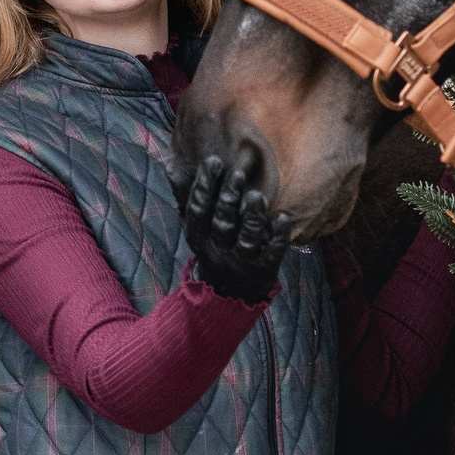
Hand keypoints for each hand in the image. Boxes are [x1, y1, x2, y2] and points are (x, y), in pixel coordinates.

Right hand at [182, 154, 291, 300]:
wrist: (230, 294)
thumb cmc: (216, 249)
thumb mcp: (200, 232)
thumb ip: (192, 203)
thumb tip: (173, 167)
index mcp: (200, 240)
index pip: (198, 211)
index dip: (204, 186)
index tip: (213, 161)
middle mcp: (219, 252)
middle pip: (223, 224)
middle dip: (229, 198)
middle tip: (238, 173)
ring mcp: (241, 263)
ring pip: (247, 239)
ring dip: (253, 216)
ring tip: (258, 195)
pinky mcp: (263, 270)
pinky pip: (272, 252)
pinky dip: (278, 235)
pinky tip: (282, 218)